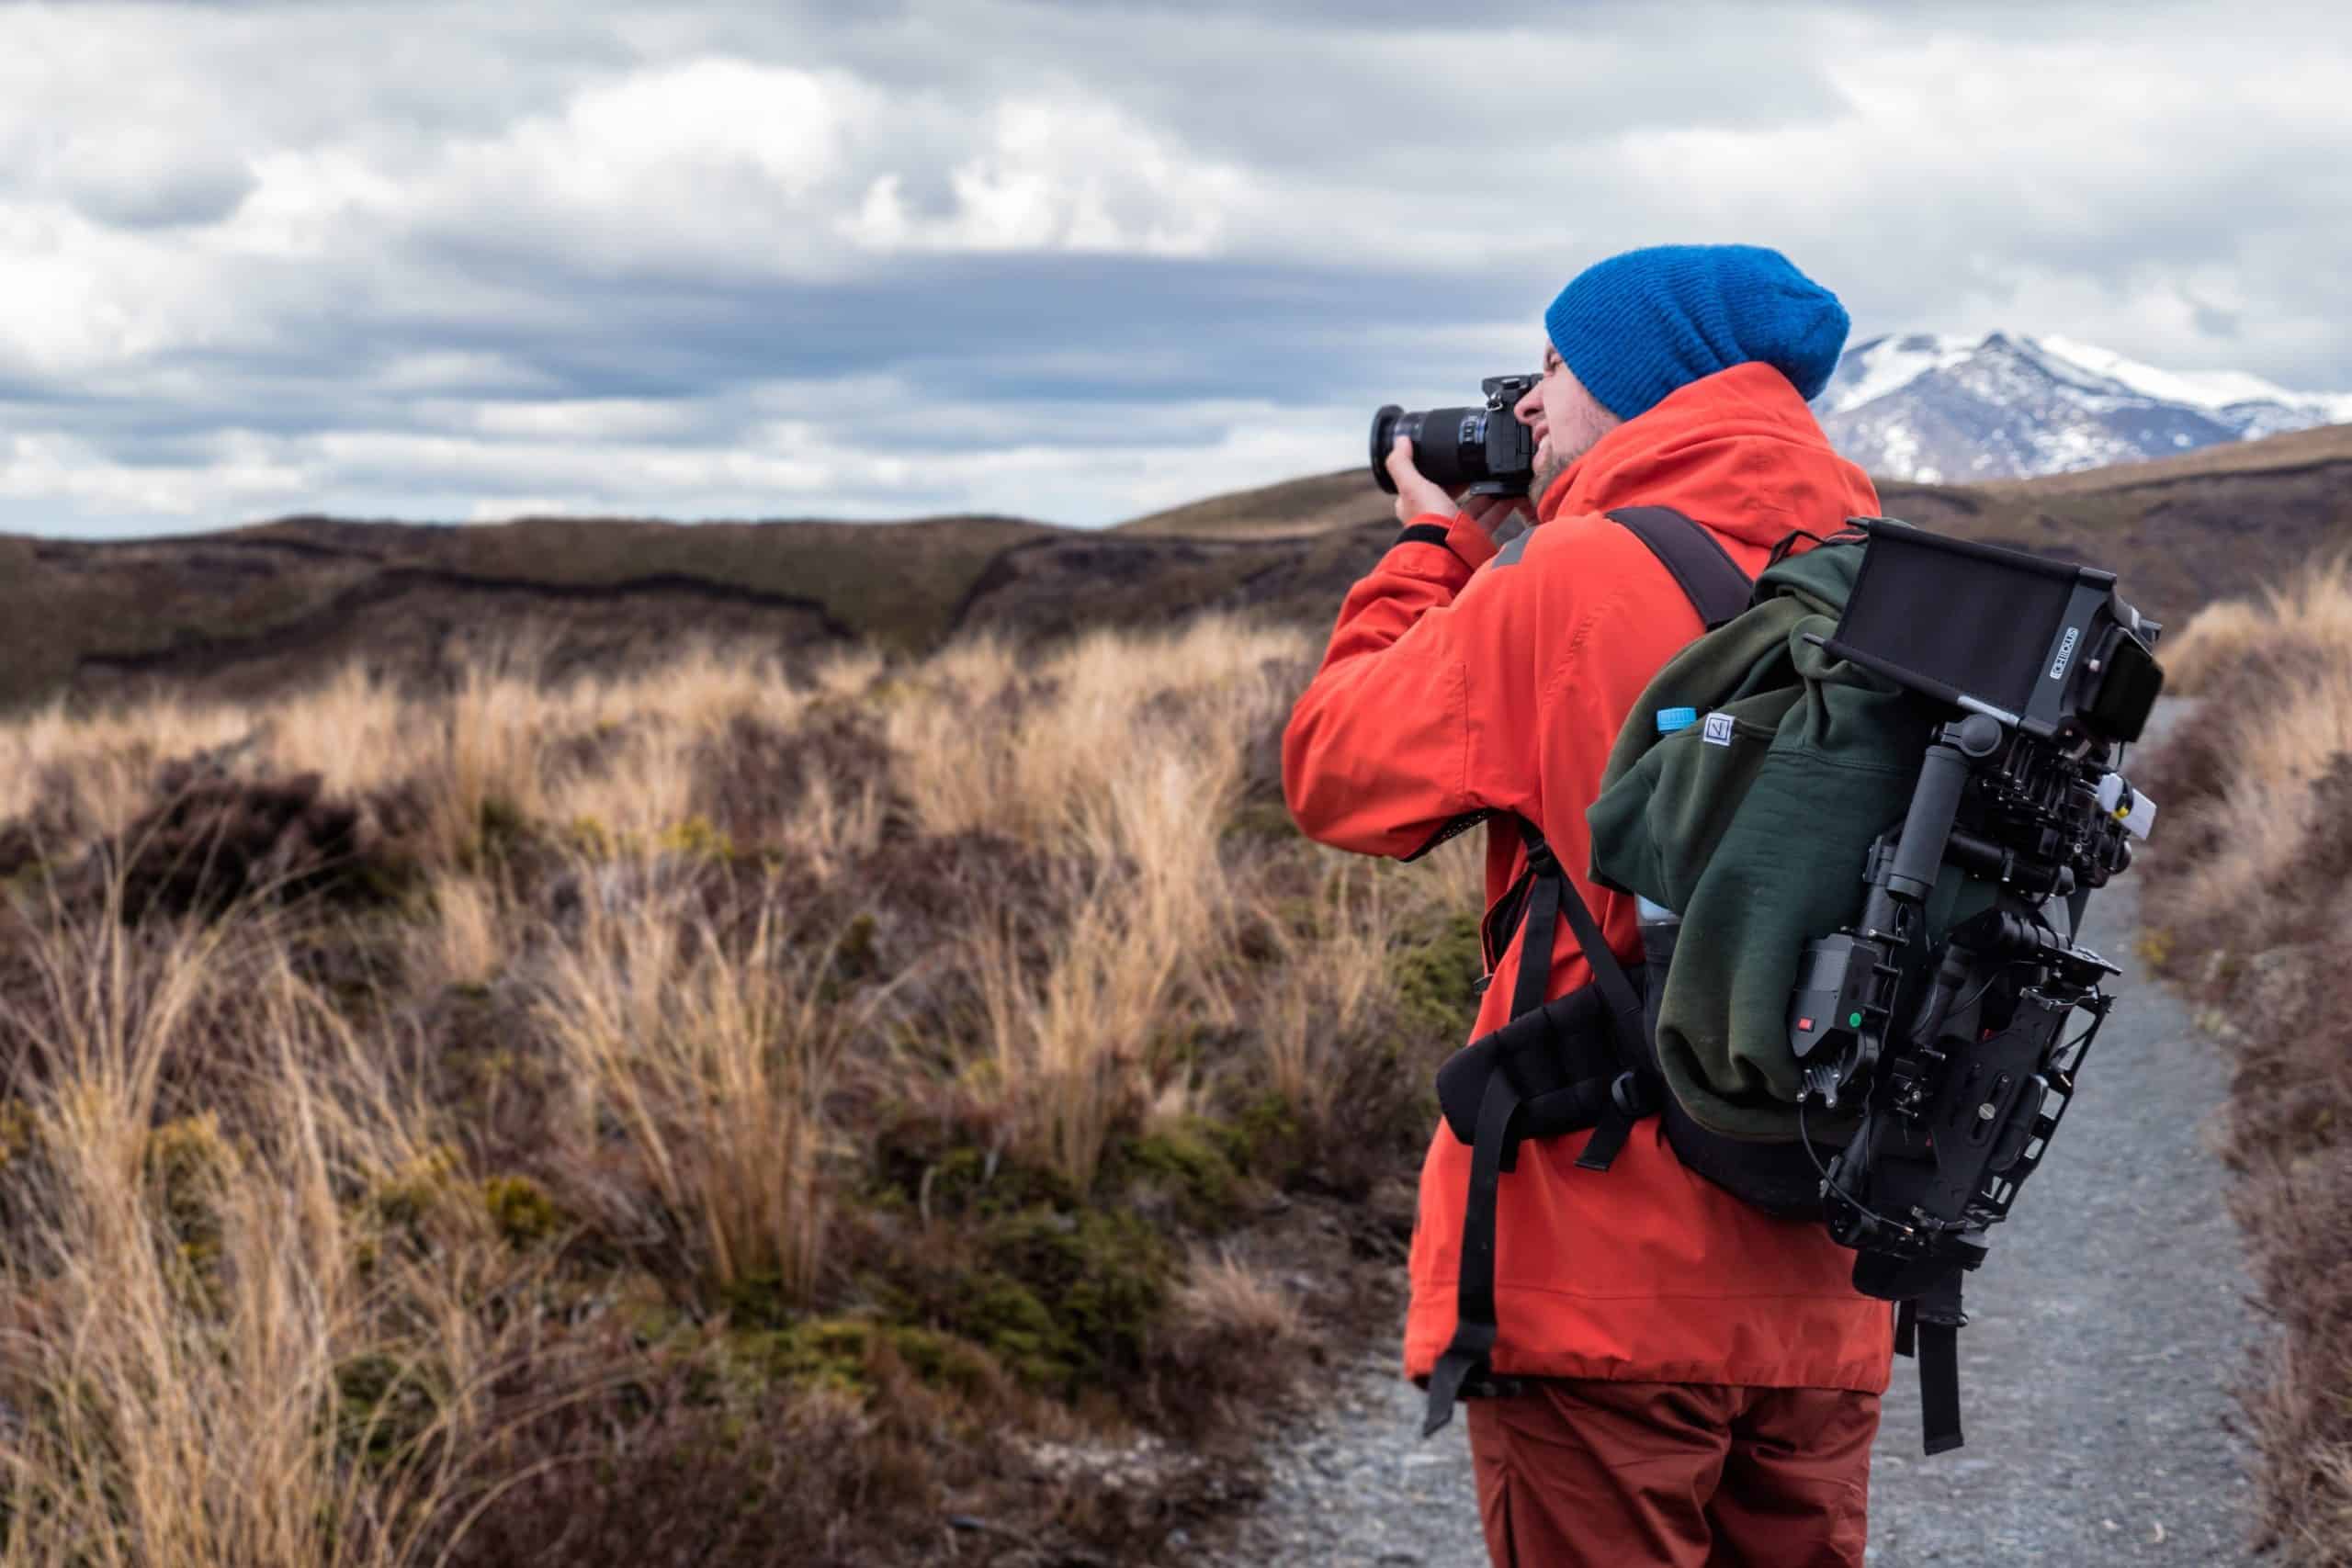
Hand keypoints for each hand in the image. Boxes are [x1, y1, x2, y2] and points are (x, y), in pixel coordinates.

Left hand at [1385, 436, 1533, 540]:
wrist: (1449, 553)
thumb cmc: (1427, 520)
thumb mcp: (1411, 486)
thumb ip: (1402, 463)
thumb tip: (1401, 440)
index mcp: (1416, 504)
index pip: (1425, 482)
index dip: (1439, 470)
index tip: (1454, 456)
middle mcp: (1435, 516)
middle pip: (1454, 493)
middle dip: (1469, 480)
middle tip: (1484, 464)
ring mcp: (1456, 526)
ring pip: (1475, 504)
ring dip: (1489, 491)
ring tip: (1502, 475)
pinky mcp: (1474, 534)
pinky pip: (1491, 516)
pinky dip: (1503, 506)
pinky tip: (1513, 494)